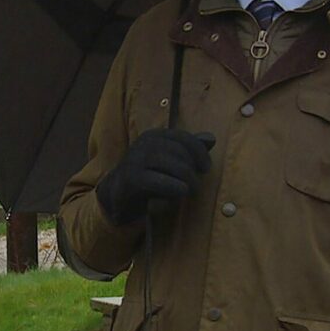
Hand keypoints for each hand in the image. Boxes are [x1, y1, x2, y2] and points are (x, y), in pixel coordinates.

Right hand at [95, 128, 214, 224]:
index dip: (199, 152)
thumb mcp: (169, 161)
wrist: (118, 195)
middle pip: (179, 151)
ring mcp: (135, 160)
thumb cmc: (148, 176)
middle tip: (196, 184)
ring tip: (190, 190)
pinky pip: (157, 180)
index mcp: (154, 135)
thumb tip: (211, 139)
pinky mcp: (131, 179)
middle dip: (192, 169)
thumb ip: (189, 150)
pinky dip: (173, 186)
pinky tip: (181, 191)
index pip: (183, 138)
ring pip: (170, 164)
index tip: (205, 168)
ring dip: (186, 178)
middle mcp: (143, 144)